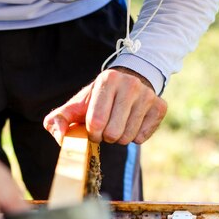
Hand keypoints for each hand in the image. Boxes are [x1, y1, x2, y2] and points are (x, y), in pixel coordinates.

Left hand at [43, 67, 166, 144]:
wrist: (129, 83)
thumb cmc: (97, 99)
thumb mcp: (76, 105)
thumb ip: (58, 119)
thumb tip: (60, 136)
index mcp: (107, 80)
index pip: (96, 122)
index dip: (92, 132)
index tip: (93, 127)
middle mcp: (130, 84)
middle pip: (113, 133)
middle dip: (105, 136)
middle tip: (106, 127)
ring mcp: (148, 95)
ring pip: (128, 137)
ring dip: (119, 137)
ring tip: (118, 124)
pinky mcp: (160, 107)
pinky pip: (142, 138)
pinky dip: (134, 136)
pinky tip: (131, 123)